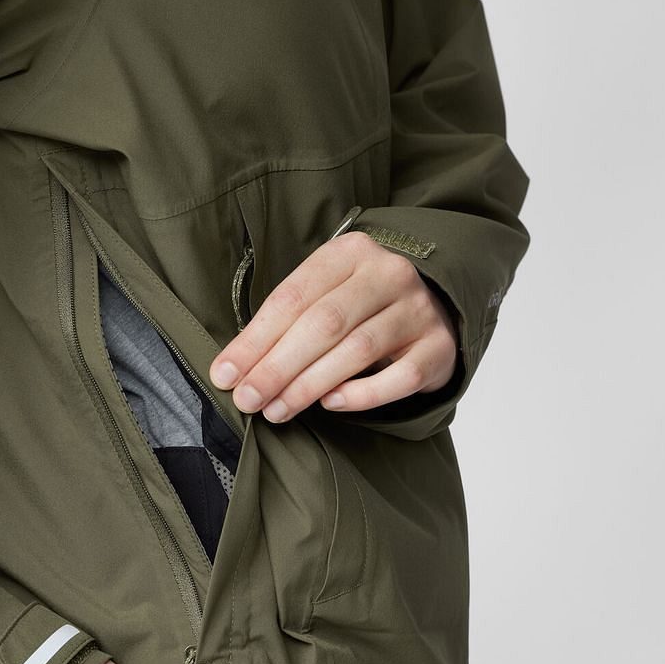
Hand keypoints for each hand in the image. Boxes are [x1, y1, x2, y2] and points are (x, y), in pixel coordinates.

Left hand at [209, 232, 459, 421]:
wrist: (437, 303)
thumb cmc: (360, 305)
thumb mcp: (323, 294)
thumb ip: (285, 323)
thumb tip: (233, 370)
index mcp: (349, 253)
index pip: (293, 297)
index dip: (255, 339)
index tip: (225, 374)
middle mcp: (388, 274)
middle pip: (323, 324)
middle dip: (277, 367)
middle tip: (247, 399)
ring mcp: (418, 310)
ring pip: (357, 350)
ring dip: (308, 385)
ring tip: (275, 410)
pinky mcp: (439, 347)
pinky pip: (399, 378)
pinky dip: (361, 395)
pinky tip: (330, 405)